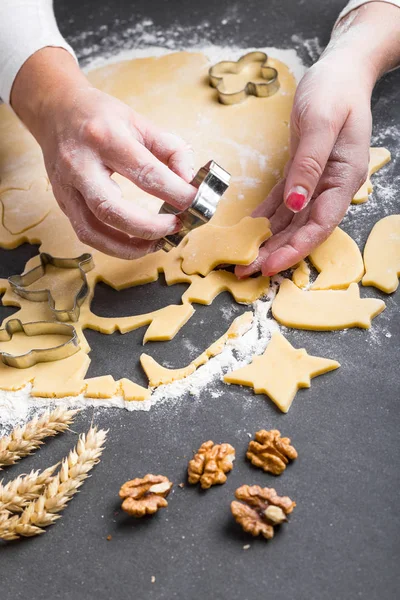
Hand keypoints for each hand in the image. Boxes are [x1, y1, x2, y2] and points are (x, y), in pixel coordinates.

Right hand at [11, 49, 196, 257]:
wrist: (55, 111)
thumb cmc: (101, 118)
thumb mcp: (140, 122)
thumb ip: (171, 150)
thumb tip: (189, 182)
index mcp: (104, 137)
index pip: (144, 172)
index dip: (175, 192)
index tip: (194, 202)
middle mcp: (79, 164)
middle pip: (111, 209)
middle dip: (148, 227)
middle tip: (175, 226)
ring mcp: (66, 187)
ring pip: (93, 230)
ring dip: (129, 247)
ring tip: (157, 244)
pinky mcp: (63, 203)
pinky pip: (86, 234)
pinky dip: (113, 246)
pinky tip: (135, 244)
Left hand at [237, 0, 399, 278]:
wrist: (340, 71)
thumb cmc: (335, 91)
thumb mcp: (321, 123)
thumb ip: (309, 165)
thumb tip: (296, 204)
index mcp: (344, 180)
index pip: (320, 226)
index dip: (295, 249)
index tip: (268, 265)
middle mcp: (331, 187)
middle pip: (302, 231)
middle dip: (275, 253)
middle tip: (244, 271)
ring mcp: (316, 183)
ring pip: (290, 222)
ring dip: (267, 241)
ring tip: (241, 259)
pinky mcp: (301, 174)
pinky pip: (281, 203)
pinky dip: (265, 218)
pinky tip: (247, 230)